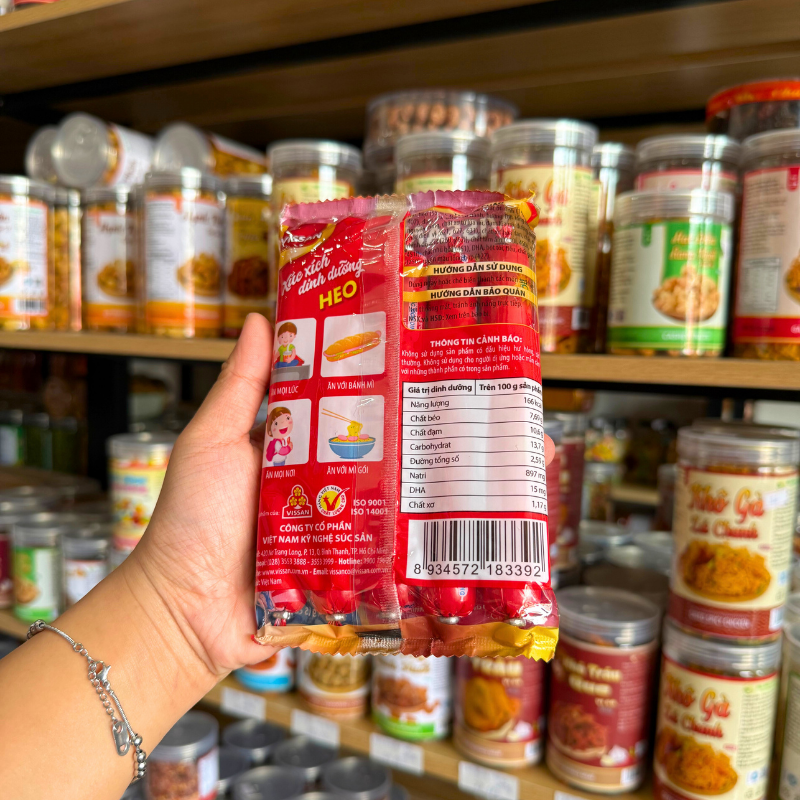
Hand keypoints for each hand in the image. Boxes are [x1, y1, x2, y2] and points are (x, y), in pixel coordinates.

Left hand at [124, 311, 555, 678]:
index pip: (334, 406)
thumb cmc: (191, 521)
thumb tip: (261, 320)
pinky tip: (441, 525)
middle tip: (448, 406)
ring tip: (460, 461)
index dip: (364, 380)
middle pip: (366, 453)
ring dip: (409, 489)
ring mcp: (332, 529)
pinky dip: (402, 542)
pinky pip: (378, 552)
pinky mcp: (343, 571)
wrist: (185, 613)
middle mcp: (316, 485)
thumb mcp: (213, 442)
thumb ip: (240, 387)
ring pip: (379, 501)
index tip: (402, 351)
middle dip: (401, 435)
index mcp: (288, 449)